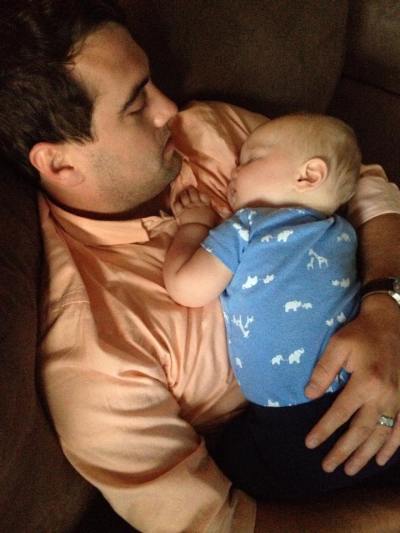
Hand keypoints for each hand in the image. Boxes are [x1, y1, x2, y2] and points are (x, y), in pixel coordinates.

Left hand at [175, 186, 218, 227]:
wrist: (196, 231)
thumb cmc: (207, 226)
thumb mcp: (216, 219)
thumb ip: (220, 215)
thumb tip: (228, 214)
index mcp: (205, 205)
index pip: (203, 195)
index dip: (200, 193)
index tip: (199, 192)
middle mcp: (195, 203)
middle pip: (192, 192)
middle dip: (190, 189)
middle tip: (189, 188)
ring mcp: (187, 207)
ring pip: (184, 196)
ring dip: (183, 193)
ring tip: (183, 192)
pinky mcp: (179, 211)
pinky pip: (176, 203)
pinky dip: (176, 202)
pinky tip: (176, 201)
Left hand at [304, 295, 399, 474]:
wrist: (390, 322)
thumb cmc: (360, 333)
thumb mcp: (337, 345)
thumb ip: (323, 371)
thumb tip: (309, 395)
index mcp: (365, 382)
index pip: (340, 414)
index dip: (324, 431)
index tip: (310, 444)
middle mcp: (384, 396)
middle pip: (361, 431)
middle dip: (343, 451)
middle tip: (327, 467)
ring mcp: (399, 400)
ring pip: (381, 435)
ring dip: (365, 455)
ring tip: (350, 470)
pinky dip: (392, 446)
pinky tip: (381, 459)